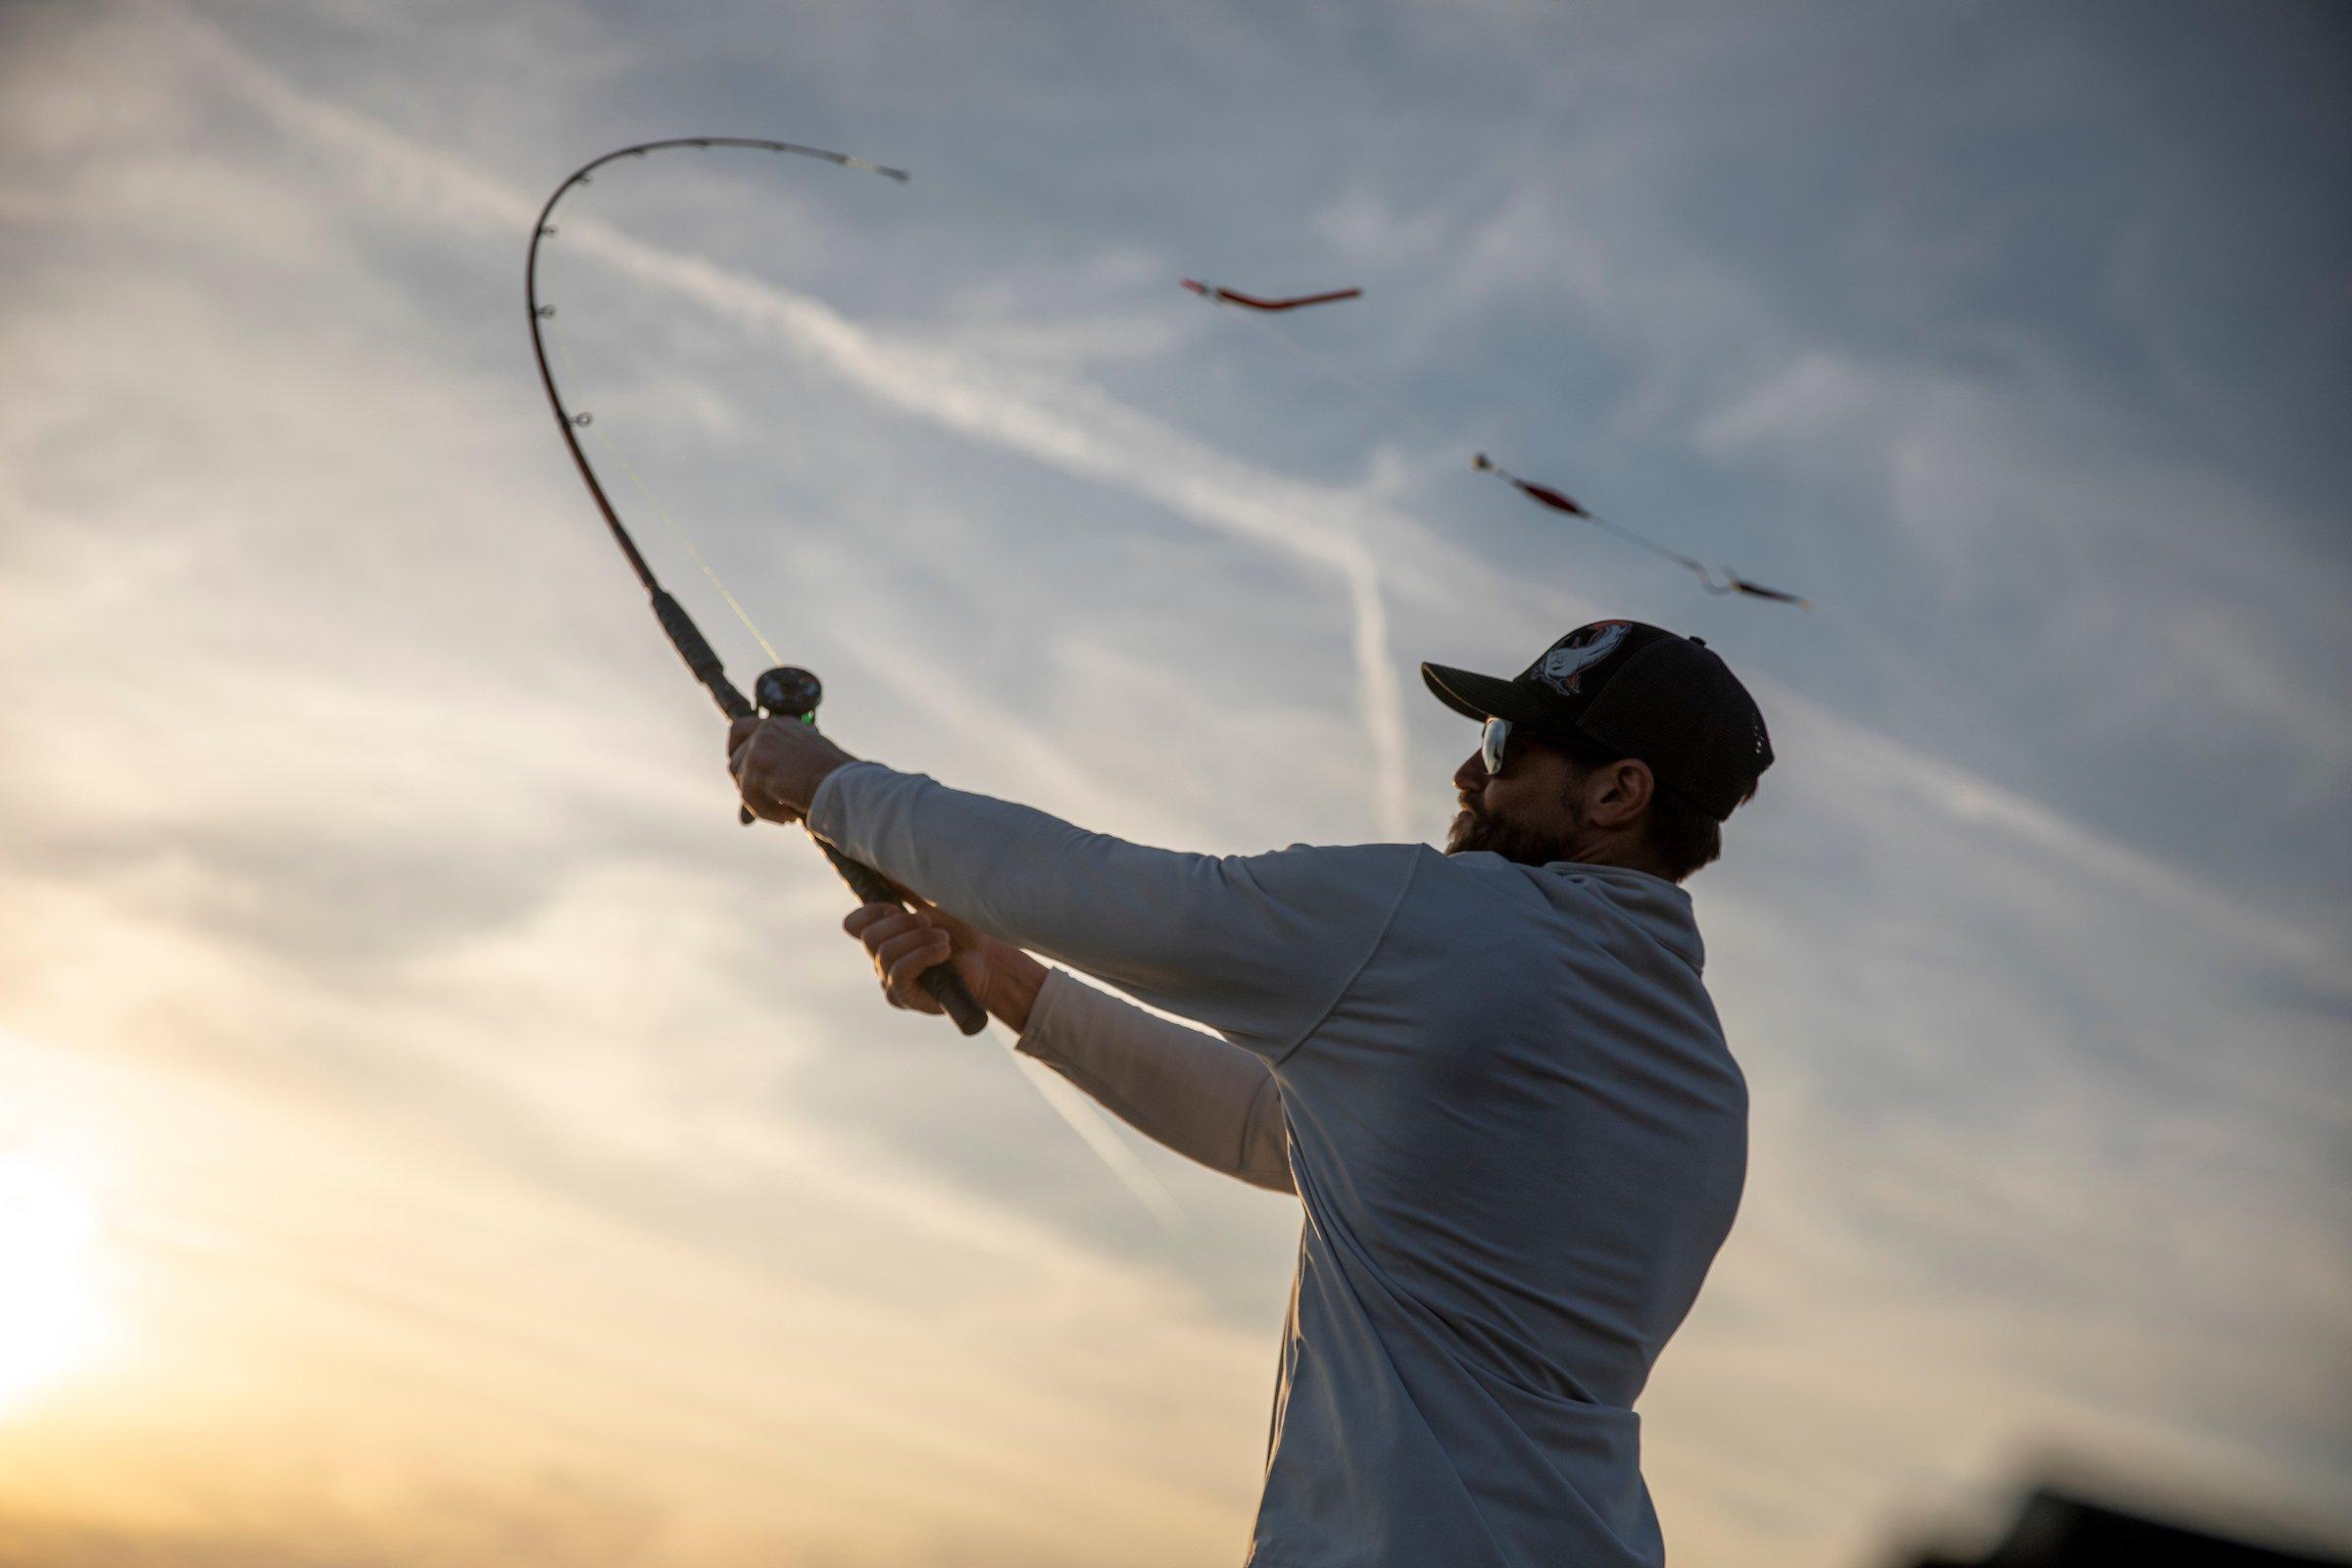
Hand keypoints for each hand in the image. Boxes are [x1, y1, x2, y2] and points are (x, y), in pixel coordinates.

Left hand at [727, 715, 855, 823]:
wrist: (841, 783)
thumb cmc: (832, 779)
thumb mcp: (800, 768)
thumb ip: (774, 774)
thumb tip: (744, 809)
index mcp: (781, 725)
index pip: (740, 729)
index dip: (734, 750)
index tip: (741, 772)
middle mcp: (768, 729)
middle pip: (734, 759)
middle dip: (746, 785)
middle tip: (765, 804)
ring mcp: (760, 744)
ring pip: (741, 781)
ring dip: (760, 802)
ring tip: (786, 812)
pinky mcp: (756, 763)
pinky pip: (748, 796)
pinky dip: (765, 811)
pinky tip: (788, 815)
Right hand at [843, 895, 1045, 1030]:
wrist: (988, 960)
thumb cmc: (963, 932)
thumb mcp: (935, 903)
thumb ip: (908, 888)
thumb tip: (887, 863)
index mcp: (885, 935)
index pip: (853, 925)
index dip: (867, 913)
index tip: (894, 906)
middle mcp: (882, 959)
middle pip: (869, 937)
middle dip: (902, 924)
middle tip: (930, 922)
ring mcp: (890, 980)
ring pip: (885, 953)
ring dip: (918, 940)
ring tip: (944, 939)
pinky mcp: (904, 997)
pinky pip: (899, 973)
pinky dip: (923, 956)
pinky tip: (943, 952)